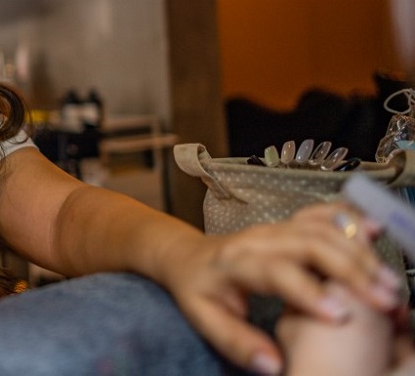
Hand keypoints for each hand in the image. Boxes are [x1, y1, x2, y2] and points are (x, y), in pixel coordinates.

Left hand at [162, 202, 402, 374]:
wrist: (186, 257)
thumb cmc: (197, 291)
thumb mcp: (205, 320)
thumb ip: (238, 343)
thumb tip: (272, 366)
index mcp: (234, 263)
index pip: (275, 271)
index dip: (308, 292)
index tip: (341, 316)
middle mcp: (257, 239)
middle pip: (308, 244)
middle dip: (350, 270)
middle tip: (384, 300)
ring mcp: (273, 228)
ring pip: (320, 229)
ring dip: (358, 251)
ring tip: (388, 281)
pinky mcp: (285, 224)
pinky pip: (319, 214)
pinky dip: (347, 218)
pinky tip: (372, 229)